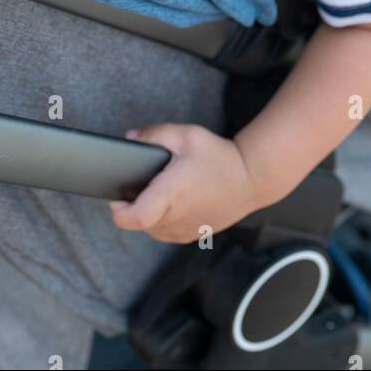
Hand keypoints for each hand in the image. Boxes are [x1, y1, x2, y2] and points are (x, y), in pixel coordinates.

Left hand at [108, 122, 260, 243]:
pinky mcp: (193, 235)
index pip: (134, 218)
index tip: (118, 196)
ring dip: (149, 214)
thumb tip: (131, 140)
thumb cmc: (219, 156)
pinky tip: (174, 202)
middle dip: (135, 205)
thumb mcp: (186, 135)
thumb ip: (155, 134)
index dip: (119, 210)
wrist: (251, 179)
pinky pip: (167, 233)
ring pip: (152, 230)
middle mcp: (176, 217)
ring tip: (160, 192)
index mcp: (171, 193)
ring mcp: (186, 230)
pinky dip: (163, 220)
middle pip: (139, 223)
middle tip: (144, 184)